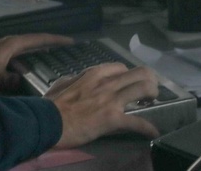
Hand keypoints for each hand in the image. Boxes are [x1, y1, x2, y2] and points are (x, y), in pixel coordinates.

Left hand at [0, 33, 72, 92]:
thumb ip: (9, 80)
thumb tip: (21, 81)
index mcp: (15, 44)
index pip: (40, 39)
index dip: (56, 40)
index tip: (70, 41)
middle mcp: (13, 42)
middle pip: (38, 41)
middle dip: (52, 43)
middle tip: (68, 48)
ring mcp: (8, 47)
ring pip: (30, 47)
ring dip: (42, 50)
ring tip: (55, 57)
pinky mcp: (3, 54)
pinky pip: (22, 54)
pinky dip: (31, 58)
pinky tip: (33, 67)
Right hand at [46, 63, 160, 147]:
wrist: (48, 122)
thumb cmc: (51, 104)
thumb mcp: (63, 83)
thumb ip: (74, 79)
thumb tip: (77, 79)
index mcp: (95, 73)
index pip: (122, 67)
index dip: (129, 76)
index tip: (130, 84)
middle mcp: (107, 83)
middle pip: (140, 73)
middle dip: (149, 80)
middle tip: (148, 92)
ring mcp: (111, 100)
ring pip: (144, 88)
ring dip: (153, 95)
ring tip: (152, 104)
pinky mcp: (113, 119)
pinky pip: (137, 122)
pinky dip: (148, 128)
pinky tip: (152, 133)